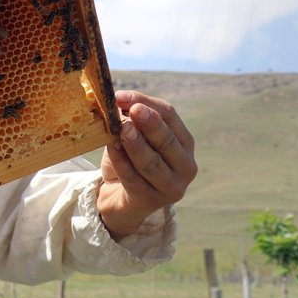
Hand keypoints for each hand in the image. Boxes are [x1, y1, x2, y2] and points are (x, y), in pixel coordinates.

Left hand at [96, 90, 196, 241]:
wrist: (119, 197)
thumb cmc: (128, 160)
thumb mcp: (131, 135)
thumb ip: (128, 118)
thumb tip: (119, 98)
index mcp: (184, 142)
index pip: (169, 116)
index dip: (146, 102)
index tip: (121, 96)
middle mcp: (185, 165)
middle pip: (168, 140)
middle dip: (150, 124)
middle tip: (133, 111)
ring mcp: (171, 186)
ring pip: (152, 163)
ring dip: (136, 144)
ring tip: (122, 130)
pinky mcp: (151, 201)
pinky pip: (134, 179)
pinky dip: (121, 162)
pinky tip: (112, 148)